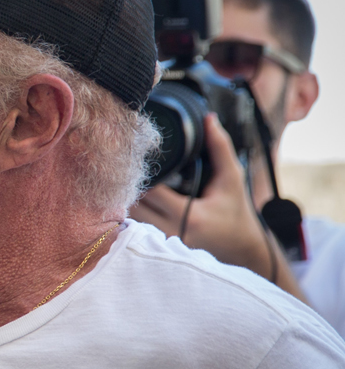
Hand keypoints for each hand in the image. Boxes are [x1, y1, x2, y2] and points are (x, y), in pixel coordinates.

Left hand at [131, 114, 271, 275]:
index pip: (151, 191)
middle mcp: (170, 232)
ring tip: (130, 180)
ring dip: (127, 198)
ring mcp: (161, 243)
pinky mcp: (156, 247)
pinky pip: (134, 226)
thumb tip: (209, 119)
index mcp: (189, 216)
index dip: (143, 172)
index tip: (139, 156)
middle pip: (134, 204)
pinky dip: (132, 211)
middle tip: (129, 165)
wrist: (240, 249)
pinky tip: (133, 198)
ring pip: (130, 217)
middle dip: (131, 184)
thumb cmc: (236, 212)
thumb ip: (220, 148)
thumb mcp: (231, 178)